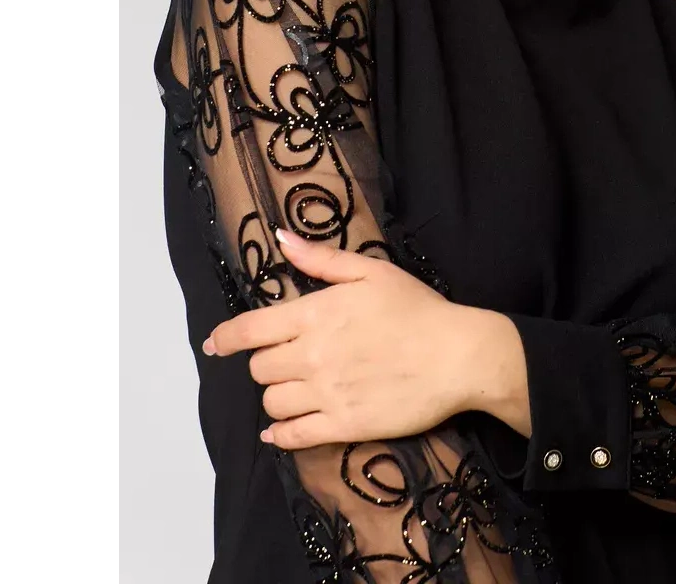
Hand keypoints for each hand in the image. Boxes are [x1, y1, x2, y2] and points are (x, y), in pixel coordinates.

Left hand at [202, 228, 495, 449]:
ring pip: (272, 402)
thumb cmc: (418, 309)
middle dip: (266, 361)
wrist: (458, 355)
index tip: (217, 343)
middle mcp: (312, 356)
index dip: (227, 337)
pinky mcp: (343, 425)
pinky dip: (280, 435)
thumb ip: (322, 259)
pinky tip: (280, 430)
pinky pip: (294, 437)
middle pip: (260, 368)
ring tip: (295, 387)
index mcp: (316, 314)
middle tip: (287, 357)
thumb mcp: (372, 271)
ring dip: (276, 395)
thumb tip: (281, 239)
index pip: (251, 330)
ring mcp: (326, 394)